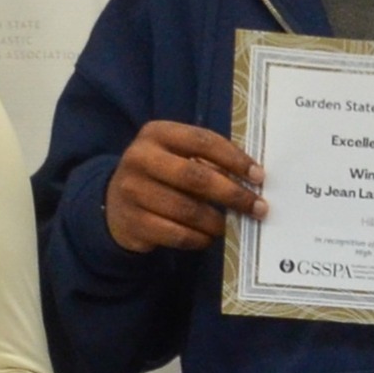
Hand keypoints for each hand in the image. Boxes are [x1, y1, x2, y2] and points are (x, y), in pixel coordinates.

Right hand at [103, 119, 263, 252]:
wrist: (114, 203)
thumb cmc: (161, 176)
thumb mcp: (176, 156)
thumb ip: (208, 161)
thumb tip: (253, 180)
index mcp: (156, 133)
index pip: (202, 141)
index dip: (234, 159)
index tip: (259, 176)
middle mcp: (140, 158)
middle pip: (196, 177)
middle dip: (232, 194)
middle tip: (258, 208)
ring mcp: (132, 190)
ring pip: (187, 210)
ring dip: (216, 221)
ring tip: (231, 225)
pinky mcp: (132, 221)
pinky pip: (176, 234)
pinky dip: (198, 238)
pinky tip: (208, 237)